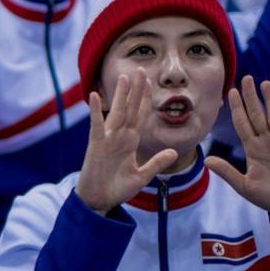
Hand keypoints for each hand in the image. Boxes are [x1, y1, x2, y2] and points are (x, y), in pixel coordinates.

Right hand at [75, 71, 178, 213]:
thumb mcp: (142, 176)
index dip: (145, 99)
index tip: (150, 82)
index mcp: (130, 142)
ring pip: (116, 112)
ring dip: (120, 95)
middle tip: (141, 69)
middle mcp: (119, 137)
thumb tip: (174, 152)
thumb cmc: (116, 189)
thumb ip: (156, 163)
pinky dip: (95, 111)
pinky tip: (94, 96)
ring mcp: (107, 139)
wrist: (98, 201)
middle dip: (136, 90)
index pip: (139, 115)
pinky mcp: (96, 145)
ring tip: (124, 76)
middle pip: (129, 108)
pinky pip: (96, 125)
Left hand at [206, 76, 269, 214]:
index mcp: (252, 149)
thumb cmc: (268, 198)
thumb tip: (206, 160)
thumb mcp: (245, 186)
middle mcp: (266, 142)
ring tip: (265, 83)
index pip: (242, 123)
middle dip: (251, 97)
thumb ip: (227, 172)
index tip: (230, 92)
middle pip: (257, 114)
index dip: (237, 108)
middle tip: (246, 78)